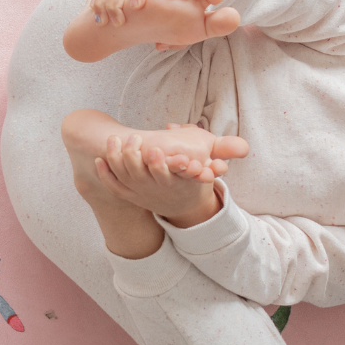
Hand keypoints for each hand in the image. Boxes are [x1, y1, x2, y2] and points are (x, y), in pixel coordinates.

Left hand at [94, 134, 222, 226]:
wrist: (183, 206)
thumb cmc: (194, 177)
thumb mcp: (213, 164)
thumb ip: (226, 151)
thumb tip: (245, 147)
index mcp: (179, 182)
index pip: (169, 175)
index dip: (161, 164)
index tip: (156, 149)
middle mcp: (159, 190)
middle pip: (142, 176)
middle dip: (136, 157)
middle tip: (133, 138)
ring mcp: (142, 193)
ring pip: (126, 179)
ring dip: (118, 160)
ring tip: (115, 140)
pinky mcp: (130, 195)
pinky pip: (114, 186)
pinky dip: (106, 174)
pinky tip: (100, 158)